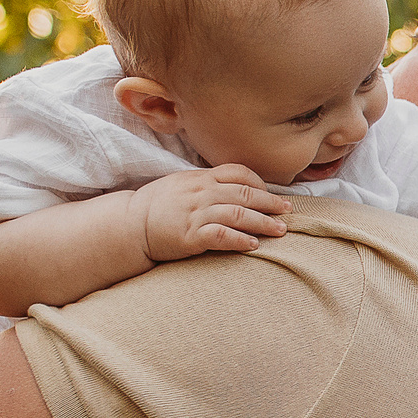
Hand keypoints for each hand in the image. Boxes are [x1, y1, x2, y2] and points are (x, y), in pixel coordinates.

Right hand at [134, 165, 291, 261]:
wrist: (129, 224)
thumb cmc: (158, 205)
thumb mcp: (183, 183)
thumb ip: (208, 183)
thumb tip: (237, 187)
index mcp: (200, 177)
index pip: (238, 172)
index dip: (260, 183)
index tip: (273, 196)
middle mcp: (201, 193)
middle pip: (245, 194)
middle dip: (271, 204)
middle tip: (288, 212)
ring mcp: (196, 213)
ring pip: (239, 215)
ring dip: (264, 223)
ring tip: (280, 231)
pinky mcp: (190, 236)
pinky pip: (221, 235)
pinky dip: (240, 239)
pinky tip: (254, 245)